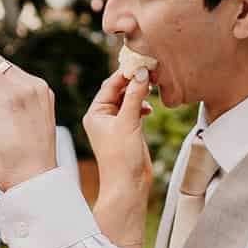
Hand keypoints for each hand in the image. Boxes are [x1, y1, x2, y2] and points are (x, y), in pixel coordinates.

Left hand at [84, 69, 153, 217]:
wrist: (128, 185)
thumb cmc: (121, 158)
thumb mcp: (128, 122)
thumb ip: (134, 96)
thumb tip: (141, 73)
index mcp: (95, 113)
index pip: (110, 85)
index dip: (125, 73)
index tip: (141, 63)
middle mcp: (103, 117)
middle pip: (118, 90)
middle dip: (133, 81)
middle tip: (150, 71)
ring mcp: (115, 124)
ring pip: (127, 99)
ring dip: (139, 93)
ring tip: (151, 88)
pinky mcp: (127, 131)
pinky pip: (133, 110)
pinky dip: (142, 106)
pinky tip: (149, 109)